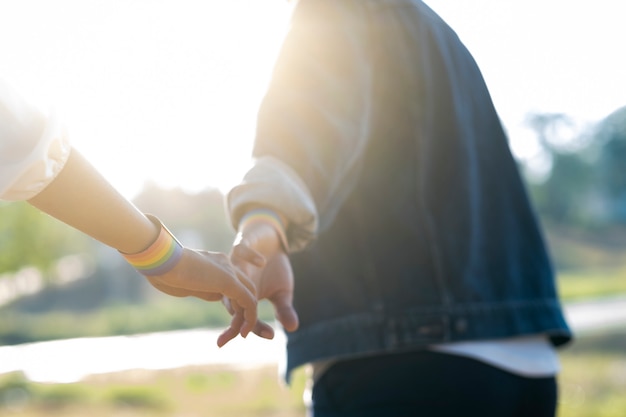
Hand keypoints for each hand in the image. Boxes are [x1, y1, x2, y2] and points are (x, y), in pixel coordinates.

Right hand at [146, 247, 263, 336]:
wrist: (159, 259)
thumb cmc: (160, 270)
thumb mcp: (182, 280)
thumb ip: (194, 284)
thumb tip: (193, 289)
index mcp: (215, 264)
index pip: (235, 285)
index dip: (235, 306)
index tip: (227, 323)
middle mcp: (226, 265)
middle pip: (247, 291)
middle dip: (245, 315)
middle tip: (238, 334)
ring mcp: (229, 271)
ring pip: (249, 299)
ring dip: (245, 322)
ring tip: (235, 338)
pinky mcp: (229, 281)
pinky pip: (249, 302)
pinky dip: (250, 319)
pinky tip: (242, 333)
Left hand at [217, 221, 298, 346]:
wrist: (271, 241)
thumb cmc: (274, 270)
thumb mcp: (283, 291)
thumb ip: (283, 309)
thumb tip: (293, 328)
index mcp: (244, 298)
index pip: (245, 317)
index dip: (254, 327)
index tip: (270, 335)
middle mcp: (235, 284)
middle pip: (232, 305)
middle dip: (238, 320)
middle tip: (245, 332)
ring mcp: (236, 266)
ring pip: (230, 281)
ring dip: (239, 292)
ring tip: (252, 303)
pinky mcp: (240, 247)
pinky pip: (240, 252)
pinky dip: (249, 257)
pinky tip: (262, 262)